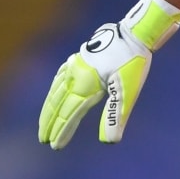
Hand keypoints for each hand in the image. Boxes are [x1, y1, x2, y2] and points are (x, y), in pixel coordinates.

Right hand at [38, 0, 179, 148]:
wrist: (136, 33)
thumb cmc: (135, 62)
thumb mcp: (129, 90)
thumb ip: (115, 115)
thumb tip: (109, 141)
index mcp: (87, 85)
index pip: (70, 114)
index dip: (62, 130)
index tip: (54, 145)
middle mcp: (76, 75)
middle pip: (59, 104)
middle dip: (50, 123)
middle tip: (43, 139)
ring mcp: (75, 64)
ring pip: (56, 91)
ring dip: (49, 108)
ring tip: (43, 123)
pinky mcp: (80, 57)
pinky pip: (60, 76)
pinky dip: (53, 89)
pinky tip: (52, 93)